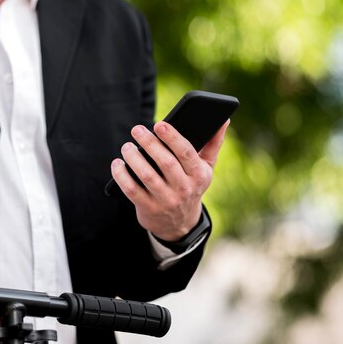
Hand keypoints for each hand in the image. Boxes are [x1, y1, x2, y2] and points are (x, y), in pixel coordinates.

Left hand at [110, 119, 229, 240]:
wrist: (179, 223)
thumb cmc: (191, 185)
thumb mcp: (206, 168)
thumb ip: (213, 143)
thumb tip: (224, 119)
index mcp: (199, 174)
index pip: (186, 153)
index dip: (172, 137)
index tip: (159, 124)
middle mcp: (184, 188)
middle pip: (165, 162)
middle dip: (149, 143)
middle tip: (137, 130)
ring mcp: (166, 200)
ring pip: (147, 175)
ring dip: (133, 158)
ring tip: (127, 146)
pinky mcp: (148, 209)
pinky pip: (131, 190)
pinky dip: (122, 175)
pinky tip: (118, 163)